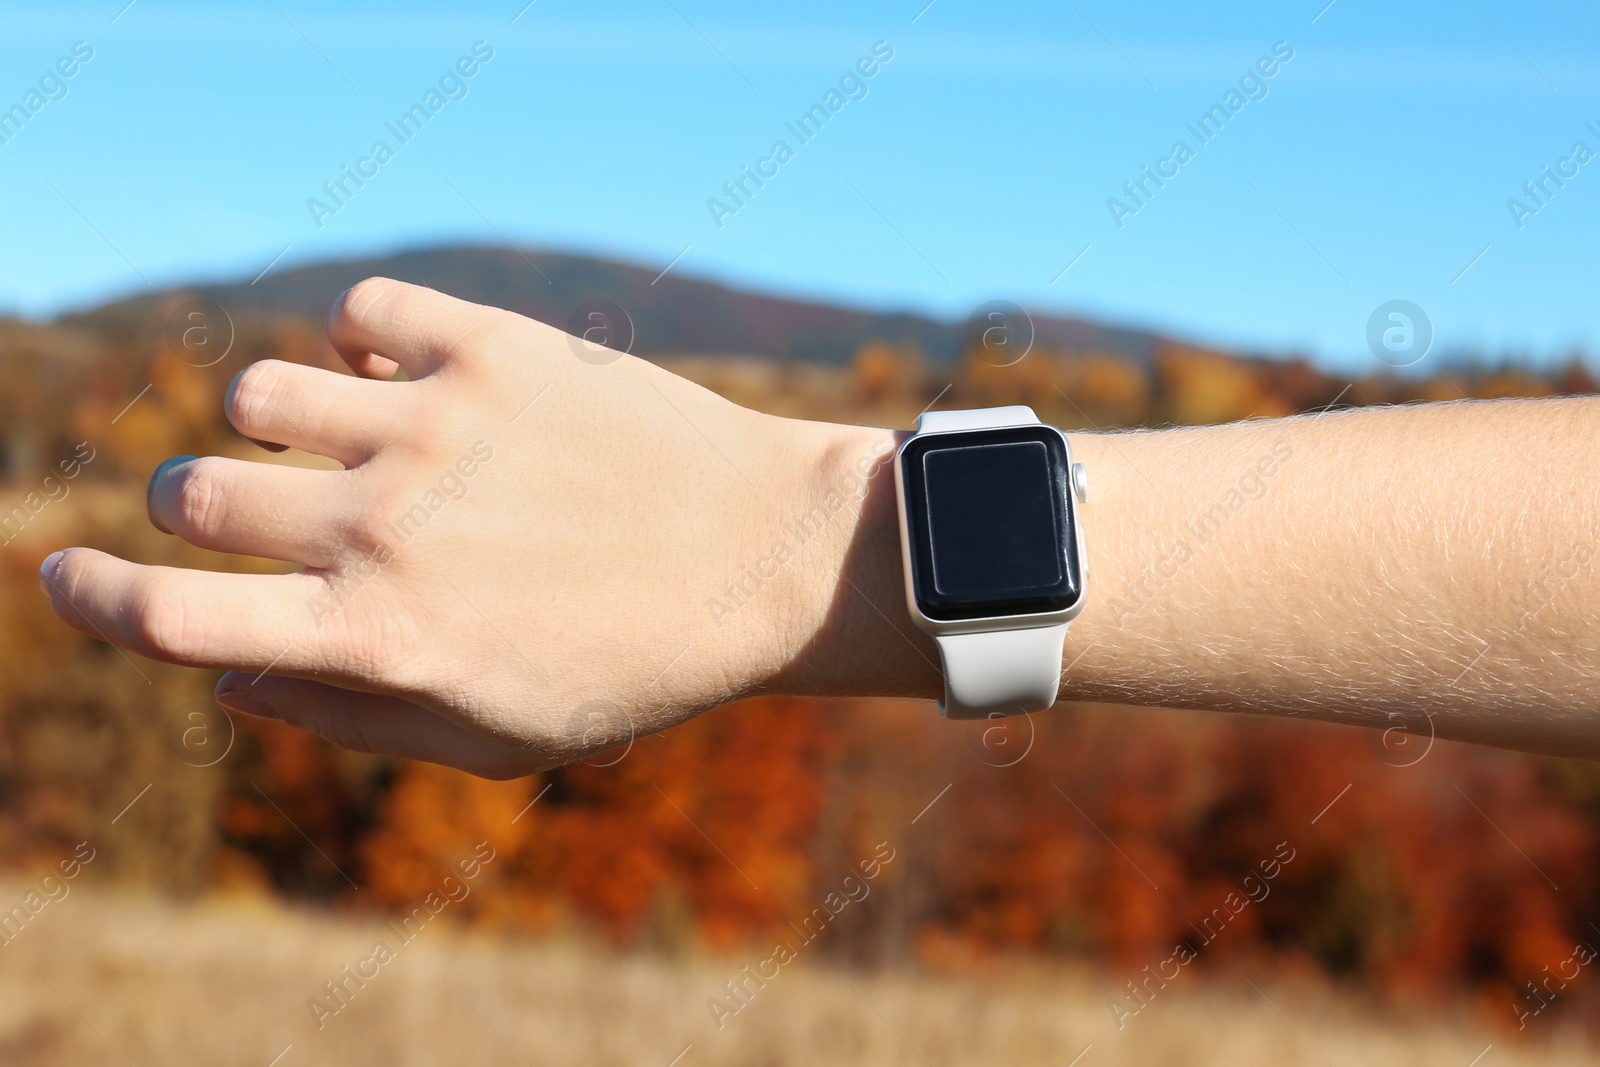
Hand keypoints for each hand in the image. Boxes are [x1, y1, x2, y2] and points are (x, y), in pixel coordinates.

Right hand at [39, 279, 900, 776]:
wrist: (768, 560)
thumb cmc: (633, 665)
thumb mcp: (497, 737)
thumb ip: (348, 715)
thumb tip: (226, 674)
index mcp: (381, 638)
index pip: (169, 618)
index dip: (87, 599)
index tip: (62, 577)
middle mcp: (389, 527)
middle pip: (195, 491)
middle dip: (192, 507)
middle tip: (250, 510)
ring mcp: (438, 425)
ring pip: (257, 389)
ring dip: (270, 422)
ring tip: (340, 441)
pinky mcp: (495, 347)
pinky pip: (358, 308)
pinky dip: (356, 338)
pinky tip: (402, 375)